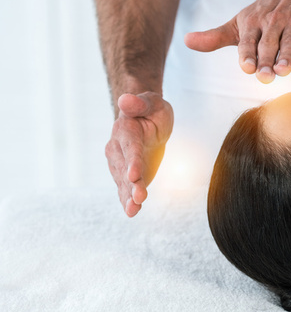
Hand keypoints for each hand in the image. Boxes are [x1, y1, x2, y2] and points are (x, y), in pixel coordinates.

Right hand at [105, 92, 173, 216]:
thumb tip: (125, 100)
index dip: (132, 161)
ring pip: (123, 182)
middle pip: (125, 169)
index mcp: (125, 131)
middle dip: (131, 185)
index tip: (134, 175)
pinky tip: (131, 212)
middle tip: (139, 198)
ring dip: (128, 196)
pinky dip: (127, 200)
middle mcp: (117, 149)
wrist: (146, 120)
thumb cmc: (151, 110)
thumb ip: (140, 103)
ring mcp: (120, 164)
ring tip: (133, 210)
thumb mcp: (152, 102)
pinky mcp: (127, 175)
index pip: (129, 148)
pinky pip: (125, 189)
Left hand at [184, 0, 290, 83]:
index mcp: (253, 23)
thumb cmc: (267, 11)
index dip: (247, 55)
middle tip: (265, 76)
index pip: (248, 42)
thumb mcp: (240, 22)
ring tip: (283, 71)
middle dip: (267, 61)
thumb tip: (186, 41)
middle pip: (268, 45)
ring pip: (289, 43)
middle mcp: (273, 22)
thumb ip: (216, 37)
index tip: (246, 67)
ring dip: (286, 57)